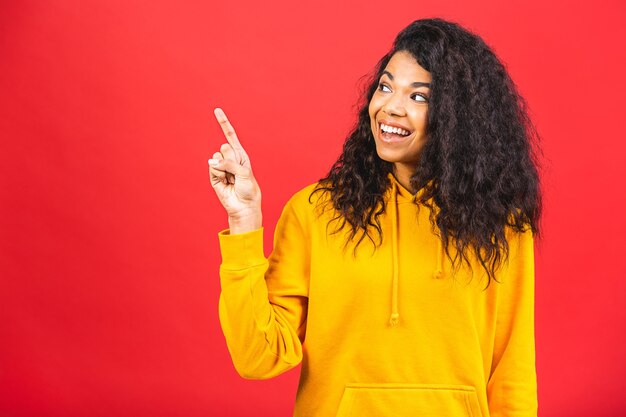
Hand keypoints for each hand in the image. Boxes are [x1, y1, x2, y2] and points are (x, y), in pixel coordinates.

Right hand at [209, 108, 261, 232]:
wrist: (243, 205)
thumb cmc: (248, 189)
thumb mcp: (244, 172)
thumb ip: (229, 163)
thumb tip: (211, 161)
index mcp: (240, 155)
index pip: (230, 136)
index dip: (223, 123)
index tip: (217, 110)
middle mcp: (230, 158)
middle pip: (225, 147)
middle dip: (231, 159)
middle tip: (237, 172)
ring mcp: (221, 166)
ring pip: (217, 157)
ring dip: (226, 168)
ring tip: (231, 179)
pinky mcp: (213, 175)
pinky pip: (213, 167)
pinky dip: (219, 174)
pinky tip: (225, 182)